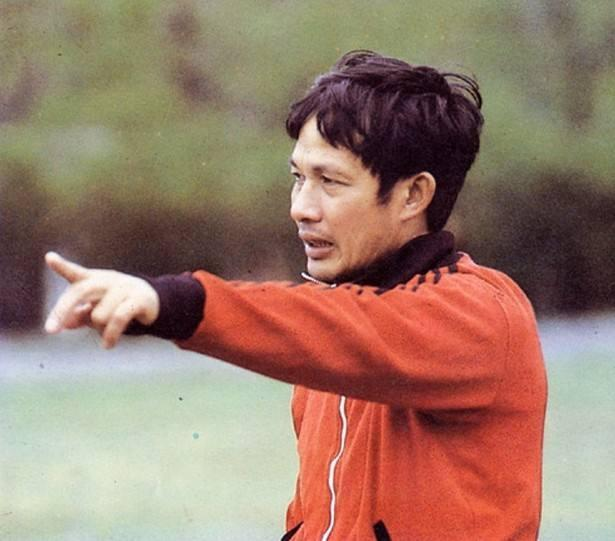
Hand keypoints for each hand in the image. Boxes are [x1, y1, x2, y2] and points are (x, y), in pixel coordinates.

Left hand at [45, 252, 159, 348]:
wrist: (153, 302)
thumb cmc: (119, 305)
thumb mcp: (96, 310)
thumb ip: (80, 315)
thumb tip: (66, 324)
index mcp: (94, 280)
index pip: (76, 272)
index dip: (62, 266)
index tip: (49, 258)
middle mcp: (108, 280)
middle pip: (80, 292)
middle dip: (62, 311)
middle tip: (50, 330)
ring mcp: (124, 288)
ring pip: (98, 315)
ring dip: (100, 329)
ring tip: (108, 332)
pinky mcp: (139, 299)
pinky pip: (117, 320)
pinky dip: (110, 335)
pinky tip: (107, 345)